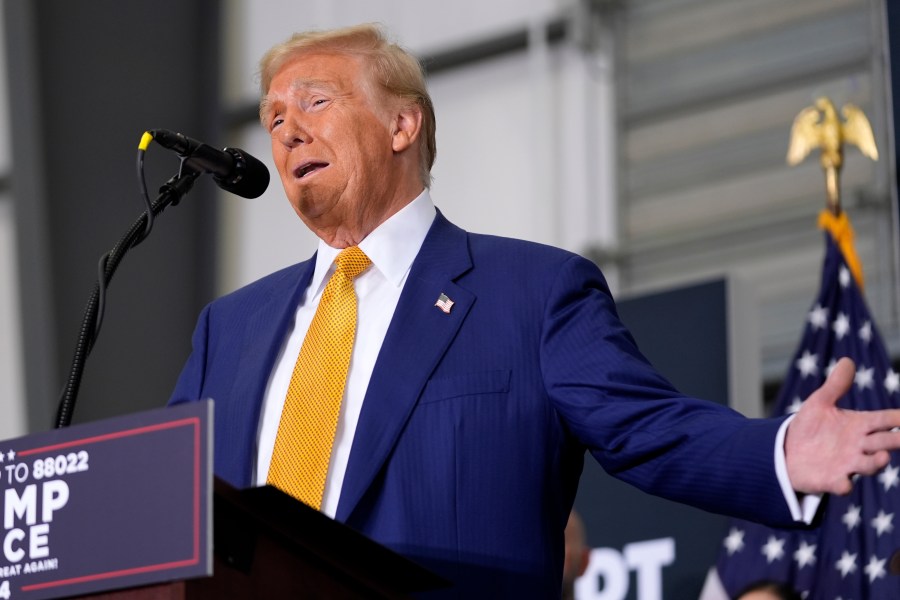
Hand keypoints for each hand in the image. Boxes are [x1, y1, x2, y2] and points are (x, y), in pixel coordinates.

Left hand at [785, 357, 899, 494]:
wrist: (786, 451)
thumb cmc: (809, 427)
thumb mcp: (820, 403)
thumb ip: (835, 385)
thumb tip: (847, 361)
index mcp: (859, 425)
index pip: (885, 421)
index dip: (899, 419)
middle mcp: (859, 446)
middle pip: (884, 443)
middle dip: (896, 441)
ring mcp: (847, 464)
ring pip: (869, 465)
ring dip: (876, 463)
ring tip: (881, 457)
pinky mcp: (831, 480)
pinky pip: (841, 485)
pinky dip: (843, 485)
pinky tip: (843, 484)